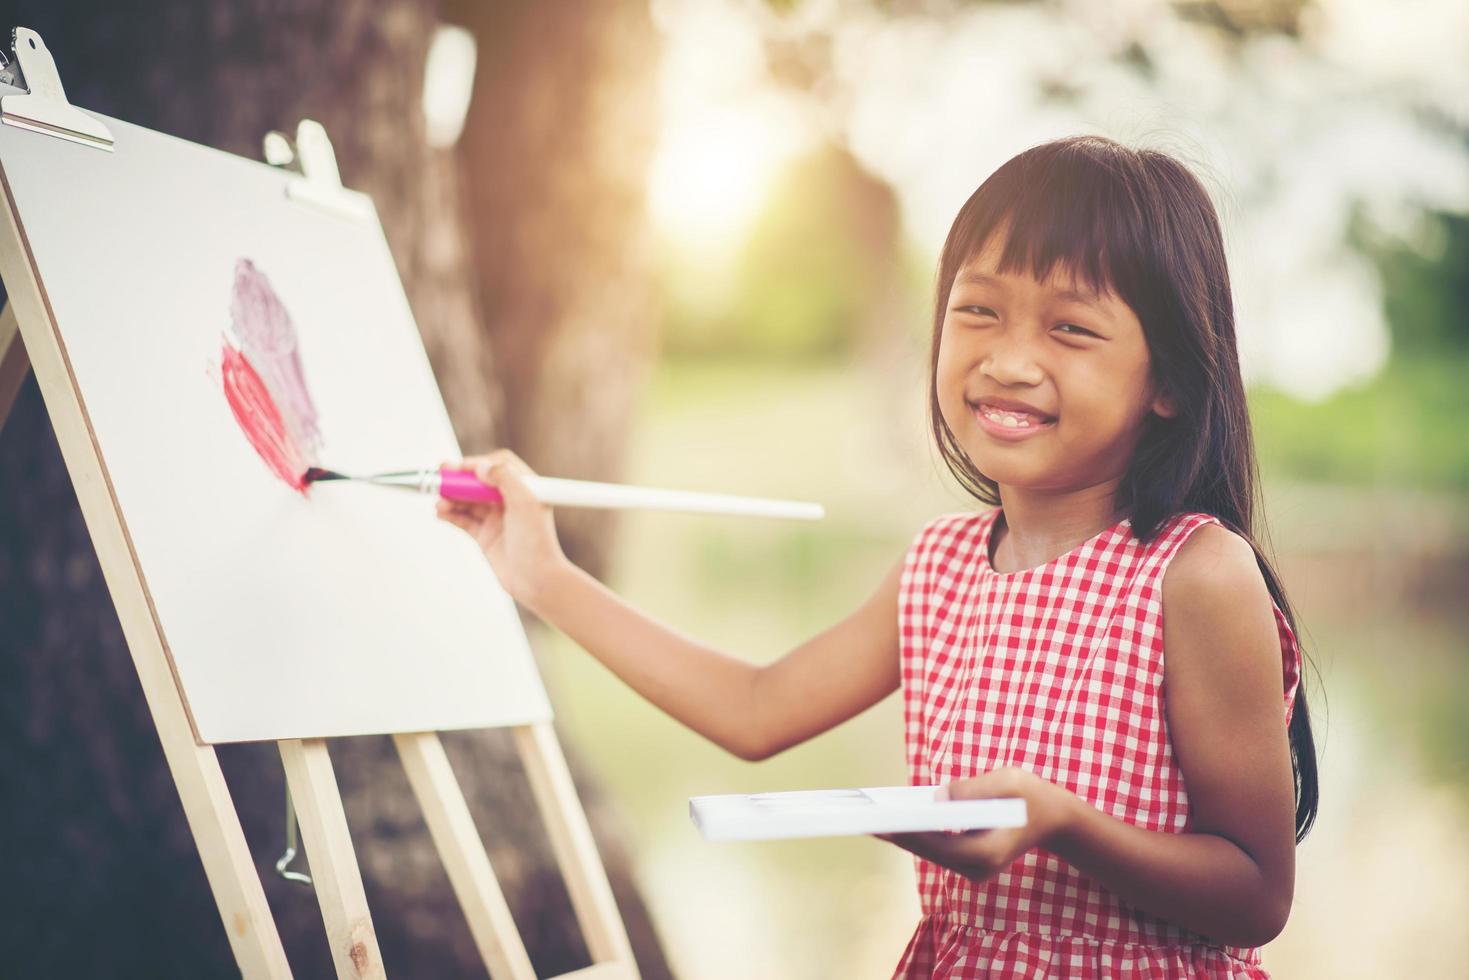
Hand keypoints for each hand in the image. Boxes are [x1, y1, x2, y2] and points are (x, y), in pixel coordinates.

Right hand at [435, 449, 567, 607]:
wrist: (536, 580)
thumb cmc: (537, 543)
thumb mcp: (525, 503)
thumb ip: (505, 478)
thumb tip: (481, 466)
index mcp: (526, 488)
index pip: (499, 466)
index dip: (479, 464)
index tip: (461, 468)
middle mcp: (511, 501)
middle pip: (479, 482)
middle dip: (459, 480)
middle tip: (440, 477)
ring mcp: (497, 519)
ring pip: (468, 501)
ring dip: (451, 498)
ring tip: (440, 502)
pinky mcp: (485, 536)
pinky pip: (463, 520)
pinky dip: (450, 514)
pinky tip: (440, 512)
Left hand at [873, 767, 1075, 882]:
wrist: (1054, 819)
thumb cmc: (1032, 796)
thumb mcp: (1008, 781)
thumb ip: (973, 789)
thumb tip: (936, 796)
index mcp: (988, 853)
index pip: (938, 843)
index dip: (908, 830)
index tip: (880, 821)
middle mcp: (977, 869)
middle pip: (927, 851)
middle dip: (896, 833)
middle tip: (861, 817)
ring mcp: (972, 870)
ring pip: (927, 852)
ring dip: (901, 834)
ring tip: (867, 817)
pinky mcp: (967, 863)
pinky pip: (934, 848)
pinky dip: (914, 833)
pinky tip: (891, 819)